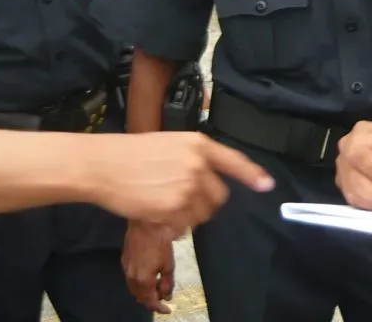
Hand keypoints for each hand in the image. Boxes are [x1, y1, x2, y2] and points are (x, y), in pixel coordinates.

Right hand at [88, 132, 273, 227]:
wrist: (104, 164)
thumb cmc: (131, 154)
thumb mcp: (169, 145)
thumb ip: (193, 159)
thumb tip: (209, 180)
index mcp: (197, 144)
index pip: (232, 161)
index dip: (251, 174)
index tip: (266, 185)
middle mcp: (197, 165)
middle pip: (218, 197)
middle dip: (204, 204)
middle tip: (181, 202)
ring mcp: (187, 187)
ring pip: (201, 214)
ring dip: (187, 217)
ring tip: (162, 205)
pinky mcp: (174, 208)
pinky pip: (183, 226)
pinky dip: (172, 227)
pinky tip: (156, 215)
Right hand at [122, 221, 175, 313]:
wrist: (145, 222)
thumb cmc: (160, 241)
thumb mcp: (169, 264)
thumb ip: (167, 283)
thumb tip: (167, 296)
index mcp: (144, 281)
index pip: (150, 302)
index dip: (160, 308)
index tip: (168, 309)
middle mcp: (132, 278)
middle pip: (140, 297)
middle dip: (152, 299)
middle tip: (163, 295)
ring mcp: (126, 269)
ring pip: (134, 289)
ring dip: (145, 291)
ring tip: (157, 285)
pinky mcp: (124, 260)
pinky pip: (130, 278)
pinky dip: (139, 282)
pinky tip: (148, 275)